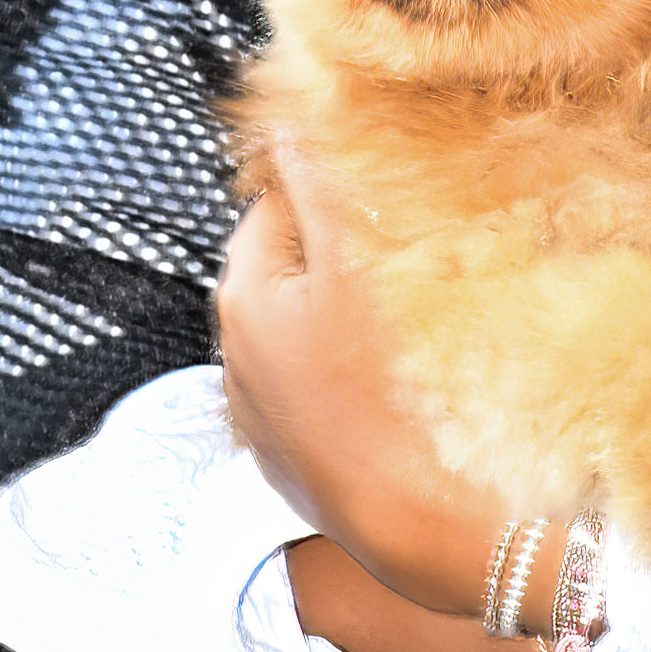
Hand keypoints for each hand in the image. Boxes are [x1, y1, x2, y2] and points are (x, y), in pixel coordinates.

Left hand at [219, 164, 513, 636]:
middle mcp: (233, 356)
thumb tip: (288, 125)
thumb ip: (318, 188)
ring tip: (401, 330)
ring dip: (341, 323)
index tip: (379, 196)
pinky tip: (391, 391)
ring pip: (303, 337)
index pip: (274, 207)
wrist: (417, 526)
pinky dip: (346, 382)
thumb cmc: (389, 395)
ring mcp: (260, 416)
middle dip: (335, 259)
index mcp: (241, 296)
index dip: (327, 193)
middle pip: (287, 274)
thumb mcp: (357, 267)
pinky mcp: (293, 464)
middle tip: (402, 259)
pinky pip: (318, 397)